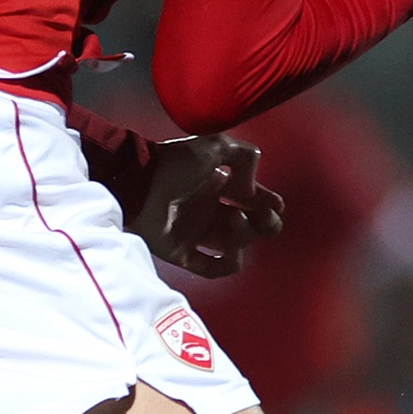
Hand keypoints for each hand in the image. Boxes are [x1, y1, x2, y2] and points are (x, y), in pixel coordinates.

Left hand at [140, 136, 283, 279]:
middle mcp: (209, 209)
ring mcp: (196, 232)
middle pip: (250, 225)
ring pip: (236, 244)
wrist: (138, 186)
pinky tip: (229, 252)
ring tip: (233, 219)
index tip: (275, 204)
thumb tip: (251, 187)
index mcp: (216, 184)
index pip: (251, 198)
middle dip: (263, 222)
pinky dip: (226, 264)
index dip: (268, 203)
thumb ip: (244, 155)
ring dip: (244, 235)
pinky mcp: (183, 252)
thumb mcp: (214, 145)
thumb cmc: (175, 164)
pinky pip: (212, 268)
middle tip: (260, 215)